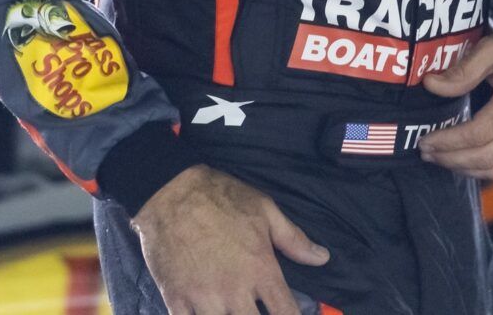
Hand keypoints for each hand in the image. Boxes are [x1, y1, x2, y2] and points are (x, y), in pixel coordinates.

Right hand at [130, 164, 330, 314]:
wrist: (170, 190)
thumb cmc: (221, 197)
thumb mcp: (264, 210)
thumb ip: (293, 239)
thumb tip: (322, 257)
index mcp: (261, 269)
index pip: (286, 313)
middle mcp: (235, 289)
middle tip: (254, 312)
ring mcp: (204, 297)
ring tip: (231, 311)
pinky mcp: (176, 299)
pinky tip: (203, 314)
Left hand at [417, 20, 492, 181]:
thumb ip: (463, 69)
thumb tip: (431, 85)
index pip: (478, 134)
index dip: (448, 142)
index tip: (425, 141)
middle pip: (488, 157)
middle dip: (452, 160)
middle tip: (428, 154)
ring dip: (469, 170)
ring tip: (445, 160)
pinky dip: (492, 173)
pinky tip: (473, 164)